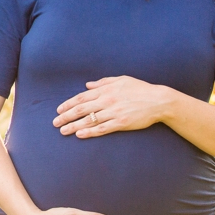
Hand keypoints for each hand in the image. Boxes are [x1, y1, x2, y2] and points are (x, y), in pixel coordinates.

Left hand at [53, 76, 176, 138]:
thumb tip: (87, 85)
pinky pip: (102, 129)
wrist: (158, 101)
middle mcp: (107, 100)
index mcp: (106, 89)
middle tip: (55, 123)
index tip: (59, 110)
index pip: (82, 97)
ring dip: (74, 126)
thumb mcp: (121, 80)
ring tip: (63, 131)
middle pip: (82, 109)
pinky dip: (90, 132)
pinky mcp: (121, 123)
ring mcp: (113, 112)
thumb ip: (103, 82)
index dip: (68, 104)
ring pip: (89, 120)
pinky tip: (80, 135)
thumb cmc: (140, 89)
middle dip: (66, 116)